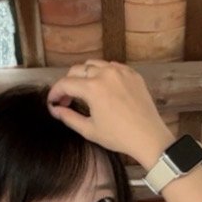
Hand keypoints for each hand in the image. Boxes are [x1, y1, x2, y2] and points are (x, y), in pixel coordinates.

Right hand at [46, 60, 173, 170]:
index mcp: (92, 88)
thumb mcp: (89, 130)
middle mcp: (105, 74)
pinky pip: (111, 66)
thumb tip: (55, 110)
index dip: (55, 93)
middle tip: (66, 99)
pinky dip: (102, 73)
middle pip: (77, 69)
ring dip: (84, 75)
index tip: (52, 102)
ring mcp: (120, 71)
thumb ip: (68, 117)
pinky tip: (102, 88)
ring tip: (84, 92)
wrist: (148, 137)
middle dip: (68, 83)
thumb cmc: (119, 136)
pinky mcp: (132, 74)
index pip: (65, 83)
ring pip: (94, 64)